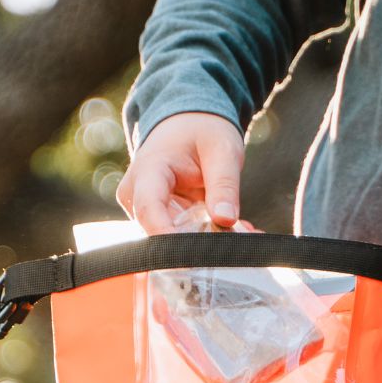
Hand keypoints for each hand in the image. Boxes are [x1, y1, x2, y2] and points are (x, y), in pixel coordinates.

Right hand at [116, 112, 244, 234]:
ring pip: (173, 242)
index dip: (168, 238)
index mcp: (148, 171)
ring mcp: (144, 211)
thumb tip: (226, 219)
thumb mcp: (222, 150)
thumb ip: (224, 185)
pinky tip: (234, 231)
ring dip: (209, 243)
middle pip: (159, 234)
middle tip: (242, 242)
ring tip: (244, 232)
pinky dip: (209, 238)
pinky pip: (182, 239)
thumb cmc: (202, 130)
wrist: (187, 123)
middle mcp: (137, 195)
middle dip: (200, 245)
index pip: (149, 211)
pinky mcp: (158, 221)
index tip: (195, 259)